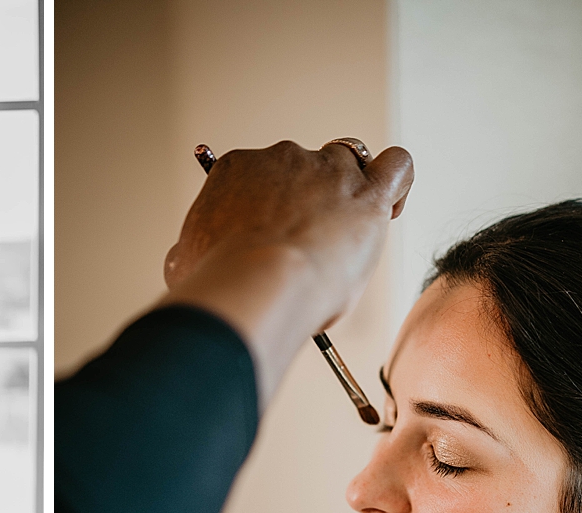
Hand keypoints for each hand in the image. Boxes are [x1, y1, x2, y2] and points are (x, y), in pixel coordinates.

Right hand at [162, 140, 413, 400]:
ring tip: (345, 235)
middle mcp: (283, 158)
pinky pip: (396, 165)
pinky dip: (396, 182)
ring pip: (350, 164)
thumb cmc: (218, 280)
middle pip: (304, 170)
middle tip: (299, 251)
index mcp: (237, 169)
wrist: (257, 284)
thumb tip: (186, 259)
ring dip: (349, 193)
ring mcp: (328, 170)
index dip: (266, 210)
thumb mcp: (185, 262)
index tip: (265, 240)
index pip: (259, 177)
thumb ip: (191, 250)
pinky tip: (387, 209)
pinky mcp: (368, 191)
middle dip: (305, 206)